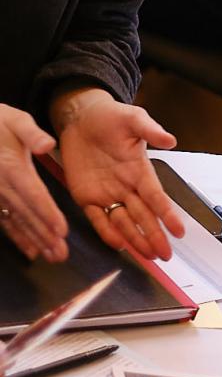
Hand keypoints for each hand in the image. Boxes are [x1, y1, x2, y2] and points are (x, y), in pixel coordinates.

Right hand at [0, 104, 67, 260]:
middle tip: (61, 254)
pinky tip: (31, 250)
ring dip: (34, 240)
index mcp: (12, 167)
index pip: (33, 194)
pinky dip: (17, 236)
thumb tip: (47, 144)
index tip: (61, 230)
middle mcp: (2, 184)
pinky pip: (5, 220)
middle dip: (44, 234)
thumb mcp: (14, 119)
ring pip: (17, 221)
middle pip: (27, 213)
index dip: (47, 213)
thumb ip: (31, 132)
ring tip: (52, 256)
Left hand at [52, 88, 183, 259]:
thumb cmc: (110, 117)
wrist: (81, 117)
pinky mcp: (85, 196)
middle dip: (155, 236)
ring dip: (136, 239)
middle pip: (144, 216)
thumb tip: (170, 140)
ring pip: (124, 222)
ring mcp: (107, 193)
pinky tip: (120, 245)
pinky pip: (98, 219)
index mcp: (140, 170)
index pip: (157, 197)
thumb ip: (151, 130)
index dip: (167, 214)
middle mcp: (127, 186)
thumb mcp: (133, 118)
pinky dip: (108, 232)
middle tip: (165, 254)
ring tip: (149, 256)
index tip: (180, 230)